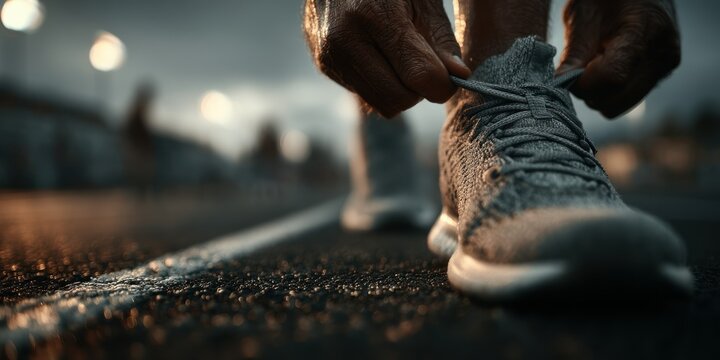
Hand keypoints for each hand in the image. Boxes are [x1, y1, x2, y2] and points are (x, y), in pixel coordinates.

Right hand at [303, 0, 470, 116]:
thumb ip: (441, 38)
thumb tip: (458, 76)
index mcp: (374, 15)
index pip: (419, 75)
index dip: (443, 83)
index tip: (450, 74)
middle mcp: (346, 40)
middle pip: (399, 99)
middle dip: (419, 91)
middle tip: (425, 66)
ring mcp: (330, 56)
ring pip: (381, 105)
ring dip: (401, 91)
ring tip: (403, 60)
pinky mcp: (324, 65)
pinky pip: (365, 95)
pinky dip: (381, 84)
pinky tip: (381, 56)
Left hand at [558, 0, 680, 117]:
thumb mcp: (583, 15)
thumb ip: (573, 53)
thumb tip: (558, 85)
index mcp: (646, 30)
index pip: (612, 78)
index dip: (583, 83)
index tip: (569, 71)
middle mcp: (663, 54)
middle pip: (613, 100)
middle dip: (588, 90)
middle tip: (580, 65)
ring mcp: (664, 68)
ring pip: (617, 106)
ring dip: (597, 92)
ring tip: (594, 63)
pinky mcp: (659, 76)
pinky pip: (624, 100)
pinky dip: (608, 91)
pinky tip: (606, 66)